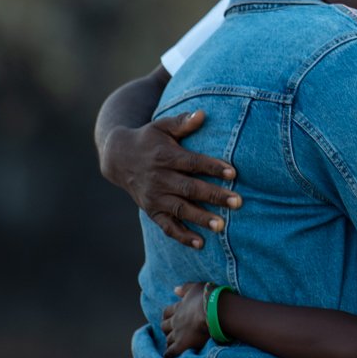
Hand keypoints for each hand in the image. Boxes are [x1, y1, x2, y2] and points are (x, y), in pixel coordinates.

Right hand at [101, 110, 240, 247]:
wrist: (118, 158)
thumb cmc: (148, 139)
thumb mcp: (162, 126)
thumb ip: (182, 122)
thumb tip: (203, 113)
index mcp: (165, 157)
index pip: (192, 163)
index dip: (212, 167)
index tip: (233, 172)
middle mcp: (160, 179)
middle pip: (190, 189)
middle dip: (214, 196)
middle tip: (238, 202)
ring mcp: (155, 197)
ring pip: (180, 210)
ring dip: (201, 218)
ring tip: (221, 226)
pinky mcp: (152, 210)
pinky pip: (167, 226)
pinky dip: (182, 236)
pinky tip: (200, 243)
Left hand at [162, 282, 212, 357]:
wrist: (214, 311)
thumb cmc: (208, 297)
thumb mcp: (196, 287)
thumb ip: (185, 288)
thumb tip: (175, 289)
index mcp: (178, 308)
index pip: (167, 313)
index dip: (168, 316)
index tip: (171, 319)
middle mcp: (175, 321)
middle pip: (164, 327)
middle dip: (168, 330)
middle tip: (173, 333)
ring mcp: (177, 333)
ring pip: (168, 340)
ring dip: (170, 342)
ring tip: (174, 345)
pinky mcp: (181, 345)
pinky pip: (170, 352)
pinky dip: (169, 354)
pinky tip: (171, 357)